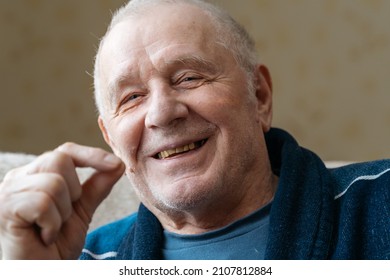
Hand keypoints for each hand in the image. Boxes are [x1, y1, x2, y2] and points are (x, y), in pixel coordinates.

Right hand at [0, 143, 124, 258]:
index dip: (91, 155)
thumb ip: (97, 186)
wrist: (41, 274)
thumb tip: (118, 163)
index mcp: (35, 174)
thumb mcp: (82, 210)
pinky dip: (52, 223)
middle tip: (63, 217)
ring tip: (52, 229)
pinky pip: (43, 202)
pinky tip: (44, 237)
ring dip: (62, 212)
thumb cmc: (55, 245)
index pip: (65, 151)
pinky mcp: (5, 208)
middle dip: (73, 192)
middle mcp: (18, 178)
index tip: (115, 164)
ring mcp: (8, 192)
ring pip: (54, 182)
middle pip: (59, 159)